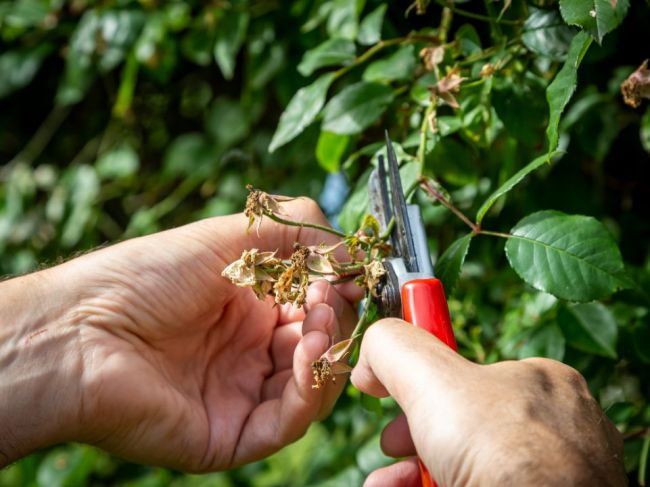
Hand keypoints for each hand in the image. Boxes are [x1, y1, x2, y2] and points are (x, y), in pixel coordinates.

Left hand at [0, 198, 359, 470]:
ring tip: (314, 327)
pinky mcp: (231, 435)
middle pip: (317, 347)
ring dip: (325, 355)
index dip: (334, 292)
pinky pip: (286, 423)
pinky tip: (305, 359)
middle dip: (332, 322)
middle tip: (329, 299)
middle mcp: (248, 352)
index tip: (349, 275)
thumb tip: (350, 249)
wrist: (81, 332)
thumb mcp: (226, 235)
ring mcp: (241, 395)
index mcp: (247, 307)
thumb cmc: (145, 277)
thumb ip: (294, 228)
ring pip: (311, 388)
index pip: (312, 306)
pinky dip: (308, 393)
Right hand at [351, 320, 625, 486]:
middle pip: (464, 423)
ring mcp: (557, 476)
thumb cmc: (505, 454)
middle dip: (411, 437)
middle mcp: (556, 428)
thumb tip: (371, 357)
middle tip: (391, 448)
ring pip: (471, 465)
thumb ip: (397, 348)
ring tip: (387, 484)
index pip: (469, 370)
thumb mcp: (434, 379)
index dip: (420, 382)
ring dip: (414, 472)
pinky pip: (481, 484)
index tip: (386, 395)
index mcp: (543, 382)